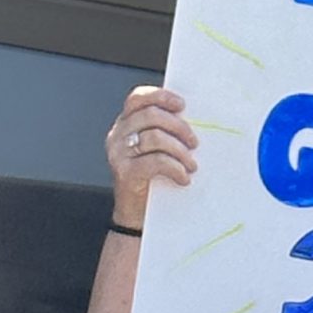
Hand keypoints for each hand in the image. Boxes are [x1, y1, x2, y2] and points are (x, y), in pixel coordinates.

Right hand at [107, 87, 197, 228]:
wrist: (136, 216)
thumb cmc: (151, 180)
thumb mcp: (156, 150)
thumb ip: (165, 131)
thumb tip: (193, 119)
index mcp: (125, 124)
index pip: (137, 98)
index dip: (161, 96)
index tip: (181, 105)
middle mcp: (117, 135)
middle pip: (151, 115)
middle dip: (179, 126)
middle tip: (194, 142)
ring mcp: (118, 154)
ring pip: (154, 137)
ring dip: (180, 151)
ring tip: (191, 164)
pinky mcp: (124, 173)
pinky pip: (156, 161)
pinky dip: (175, 168)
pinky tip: (183, 178)